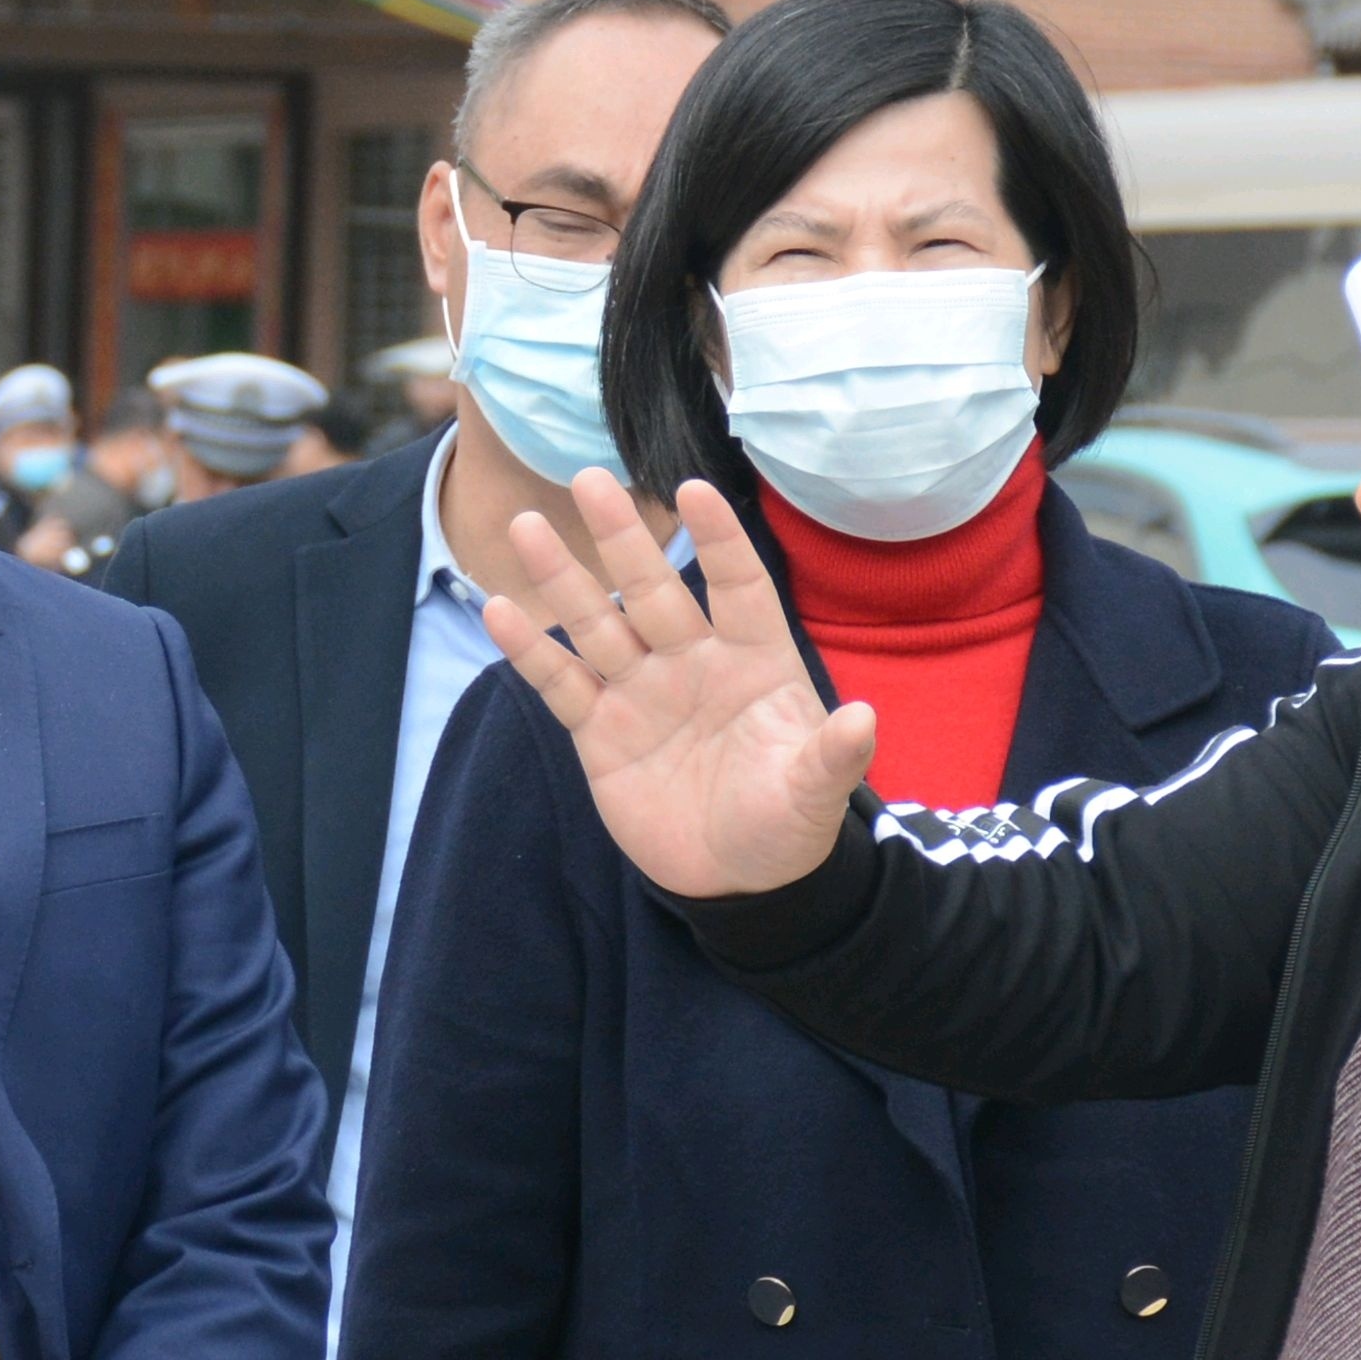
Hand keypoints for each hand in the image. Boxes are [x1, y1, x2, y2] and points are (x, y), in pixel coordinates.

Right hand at [490, 477, 877, 900]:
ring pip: (596, 624)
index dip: (718, 541)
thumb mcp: (814, 795)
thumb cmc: (787, 826)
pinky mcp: (600, 732)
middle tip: (588, 480)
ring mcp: (642, 693)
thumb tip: (863, 719)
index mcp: (753, 661)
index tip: (694, 490)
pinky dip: (529, 650)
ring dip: (562, 578)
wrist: (735, 880)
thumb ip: (832, 757)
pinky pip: (561, 683)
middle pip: (651, 589)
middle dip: (621, 537)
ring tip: (526, 526)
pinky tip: (498, 609)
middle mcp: (693, 662)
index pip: (736, 587)